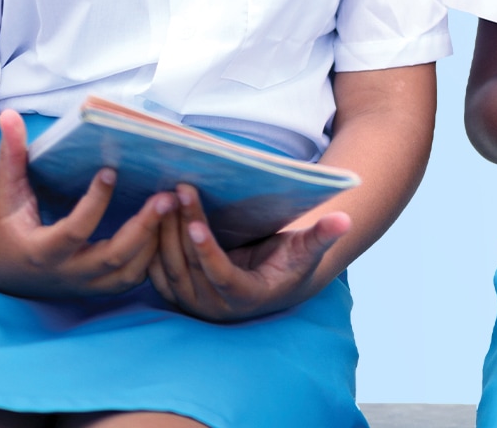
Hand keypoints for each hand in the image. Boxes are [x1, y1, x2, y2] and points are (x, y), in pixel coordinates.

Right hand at [0, 108, 173, 298]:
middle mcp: (65, 273)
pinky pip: (132, 278)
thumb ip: (11, 155)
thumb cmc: (1, 225)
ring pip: (129, 273)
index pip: (73, 232)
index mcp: (39, 252)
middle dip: (144, 228)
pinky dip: (153, 255)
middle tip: (168, 195)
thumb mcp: (3, 192)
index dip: (94, 203)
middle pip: (112, 258)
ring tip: (174, 205)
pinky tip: (167, 225)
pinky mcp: (97, 287)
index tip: (111, 170)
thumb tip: (9, 115)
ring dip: (155, 241)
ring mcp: (84, 284)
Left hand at [146, 184, 351, 320]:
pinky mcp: (177, 292)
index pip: (220, 276)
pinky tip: (153, 211)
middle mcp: (214, 306)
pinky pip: (156, 270)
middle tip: (177, 191)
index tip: (195, 225)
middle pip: (188, 267)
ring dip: (162, 232)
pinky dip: (152, 243)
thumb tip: (344, 220)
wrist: (274, 280)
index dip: (207, 252)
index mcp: (245, 297)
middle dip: (179, 228)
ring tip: (164, 195)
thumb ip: (323, 235)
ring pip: (167, 268)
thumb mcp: (309, 248)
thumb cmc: (294, 260)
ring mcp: (192, 302)